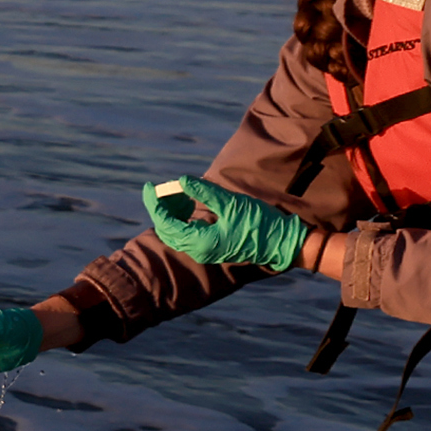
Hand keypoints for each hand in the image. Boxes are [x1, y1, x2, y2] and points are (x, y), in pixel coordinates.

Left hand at [147, 177, 309, 273]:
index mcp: (201, 242)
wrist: (280, 242)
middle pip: (167, 229)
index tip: (149, 186)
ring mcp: (204, 251)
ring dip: (172, 212)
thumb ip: (205, 192)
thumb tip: (181, 180)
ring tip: (179, 192)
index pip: (166, 224)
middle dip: (162, 206)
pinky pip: (186, 233)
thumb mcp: (232, 203)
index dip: (155, 204)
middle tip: (163, 187)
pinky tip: (189, 203)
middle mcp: (198, 251)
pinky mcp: (210, 247)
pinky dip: (182, 218)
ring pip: (176, 232)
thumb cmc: (259, 223)